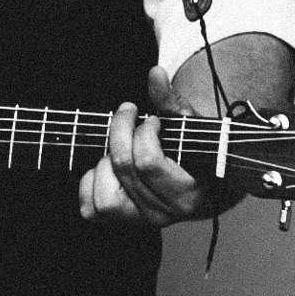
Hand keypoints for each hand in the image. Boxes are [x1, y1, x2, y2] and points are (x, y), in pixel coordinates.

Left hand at [79, 99, 218, 224]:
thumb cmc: (197, 151)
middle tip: (129, 116)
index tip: (152, 120)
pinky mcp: (121, 221)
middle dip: (121, 131)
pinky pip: (90, 208)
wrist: (203, 186)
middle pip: (123, 166)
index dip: (144, 131)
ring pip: (104, 195)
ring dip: (106, 162)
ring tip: (122, 148)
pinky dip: (92, 183)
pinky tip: (108, 166)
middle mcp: (163, 214)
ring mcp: (140, 221)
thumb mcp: (190, 125)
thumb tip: (155, 73)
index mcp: (187, 194)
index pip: (147, 161)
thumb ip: (172, 101)